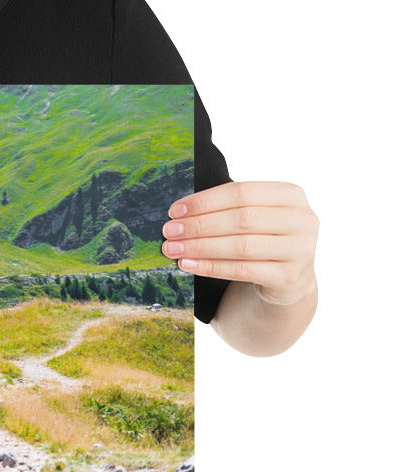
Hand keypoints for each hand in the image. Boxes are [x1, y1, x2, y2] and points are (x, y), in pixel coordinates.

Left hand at [161, 181, 318, 306]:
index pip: (242, 192)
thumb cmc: (263, 239)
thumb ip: (227, 208)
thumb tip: (178, 214)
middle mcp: (302, 220)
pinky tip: (188, 265)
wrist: (289, 278)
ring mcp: (301, 250)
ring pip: (241, 246)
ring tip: (173, 249)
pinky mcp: (290, 277)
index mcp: (291, 195)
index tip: (175, 211)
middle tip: (169, 231)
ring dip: (201, 247)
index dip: (205, 201)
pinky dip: (211, 267)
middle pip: (241, 219)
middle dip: (199, 225)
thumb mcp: (255, 216)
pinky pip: (242, 270)